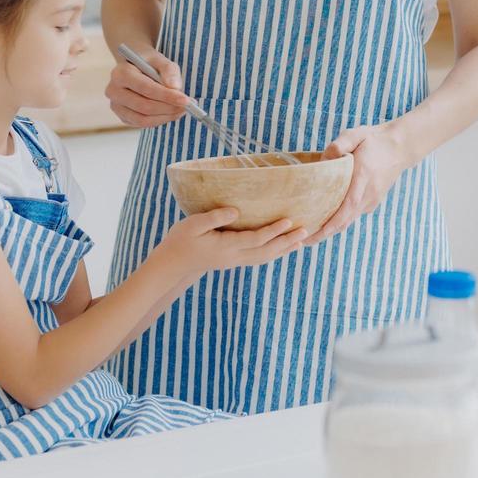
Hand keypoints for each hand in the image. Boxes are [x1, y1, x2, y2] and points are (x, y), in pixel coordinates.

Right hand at [106, 48, 186, 127]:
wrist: (136, 68)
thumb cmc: (149, 63)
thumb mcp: (161, 60)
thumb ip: (169, 71)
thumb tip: (175, 88)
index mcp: (120, 73)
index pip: (145, 88)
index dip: (167, 96)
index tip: (186, 100)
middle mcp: (113, 90)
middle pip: (144, 106)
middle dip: (169, 108)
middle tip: (188, 106)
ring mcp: (116, 106)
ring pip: (143, 119)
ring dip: (166, 116)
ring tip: (182, 110)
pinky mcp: (122, 116)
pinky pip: (142, 123)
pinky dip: (160, 120)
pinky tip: (171, 113)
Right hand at [158, 208, 306, 274]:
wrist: (172, 266)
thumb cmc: (180, 241)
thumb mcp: (192, 225)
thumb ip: (214, 218)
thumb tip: (236, 212)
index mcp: (225, 247)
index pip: (256, 239)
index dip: (273, 231)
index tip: (289, 221)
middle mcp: (234, 257)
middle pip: (266, 251)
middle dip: (286, 241)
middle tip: (306, 230)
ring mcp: (234, 261)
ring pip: (264, 258)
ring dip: (283, 249)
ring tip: (301, 241)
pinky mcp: (233, 261)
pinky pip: (258, 258)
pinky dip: (273, 253)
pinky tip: (281, 247)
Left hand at [305, 123, 412, 244]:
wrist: (400, 147)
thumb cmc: (375, 140)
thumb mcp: (357, 134)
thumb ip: (340, 144)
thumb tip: (325, 160)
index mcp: (364, 176)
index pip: (349, 204)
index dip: (333, 221)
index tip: (318, 232)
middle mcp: (369, 193)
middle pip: (346, 220)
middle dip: (324, 233)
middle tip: (302, 242)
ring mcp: (372, 200)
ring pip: (349, 220)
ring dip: (330, 230)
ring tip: (308, 236)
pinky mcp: (371, 202)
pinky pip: (353, 214)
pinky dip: (338, 221)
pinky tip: (323, 222)